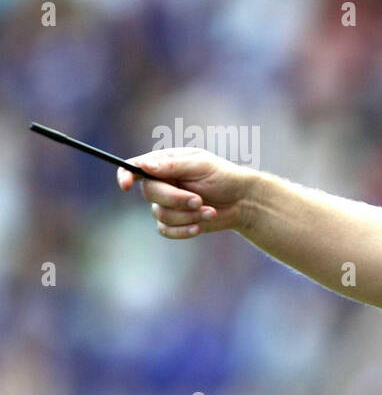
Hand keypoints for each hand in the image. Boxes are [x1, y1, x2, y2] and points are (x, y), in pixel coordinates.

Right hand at [117, 147, 255, 237]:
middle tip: (199, 200)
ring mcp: (166, 204)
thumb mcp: (201, 166)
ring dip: (187, 215)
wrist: (243, 202)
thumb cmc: (224, 177)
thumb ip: (172, 165)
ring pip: (160, 214)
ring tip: (210, 210)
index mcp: (165, 164)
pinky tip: (200, 227)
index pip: (135, 167)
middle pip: (150, 193)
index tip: (126, 185)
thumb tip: (143, 166)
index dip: (125, 175)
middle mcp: (162, 183)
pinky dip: (184, 230)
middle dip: (175, 199)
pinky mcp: (174, 222)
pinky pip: (166, 230)